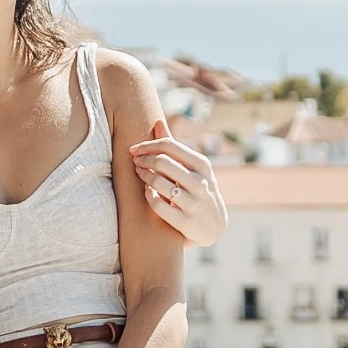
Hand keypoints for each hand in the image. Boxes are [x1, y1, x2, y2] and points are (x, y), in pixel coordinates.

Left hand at [131, 120, 226, 247]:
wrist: (213, 226)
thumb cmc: (197, 189)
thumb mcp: (192, 167)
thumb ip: (173, 146)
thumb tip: (157, 121)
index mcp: (202, 164)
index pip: (169, 145)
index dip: (147, 145)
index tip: (134, 149)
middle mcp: (201, 182)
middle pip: (162, 161)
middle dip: (143, 159)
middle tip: (135, 162)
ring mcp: (194, 202)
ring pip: (158, 182)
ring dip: (144, 176)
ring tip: (140, 174)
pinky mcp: (186, 222)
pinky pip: (158, 205)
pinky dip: (149, 196)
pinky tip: (148, 192)